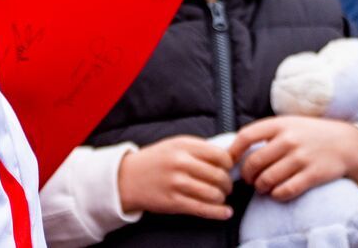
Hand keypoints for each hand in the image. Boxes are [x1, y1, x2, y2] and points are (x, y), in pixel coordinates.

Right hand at [117, 136, 234, 219]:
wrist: (126, 177)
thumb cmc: (155, 161)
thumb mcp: (174, 146)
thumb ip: (199, 149)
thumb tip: (230, 159)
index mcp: (182, 145)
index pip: (220, 155)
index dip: (228, 165)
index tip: (226, 169)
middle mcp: (179, 162)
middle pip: (220, 176)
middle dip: (227, 184)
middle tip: (224, 187)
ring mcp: (176, 183)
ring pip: (215, 194)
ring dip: (221, 198)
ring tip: (218, 197)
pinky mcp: (173, 202)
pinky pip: (205, 209)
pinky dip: (220, 213)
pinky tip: (225, 212)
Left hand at [231, 116, 357, 201]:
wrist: (346, 143)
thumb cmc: (309, 133)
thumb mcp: (287, 123)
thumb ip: (265, 133)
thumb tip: (237, 148)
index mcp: (278, 124)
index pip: (246, 136)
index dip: (233, 151)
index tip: (229, 161)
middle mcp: (288, 140)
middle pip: (255, 162)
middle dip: (247, 174)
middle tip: (248, 179)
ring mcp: (301, 158)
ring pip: (269, 178)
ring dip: (260, 186)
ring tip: (261, 187)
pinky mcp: (314, 175)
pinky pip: (288, 189)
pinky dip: (277, 195)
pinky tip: (276, 194)